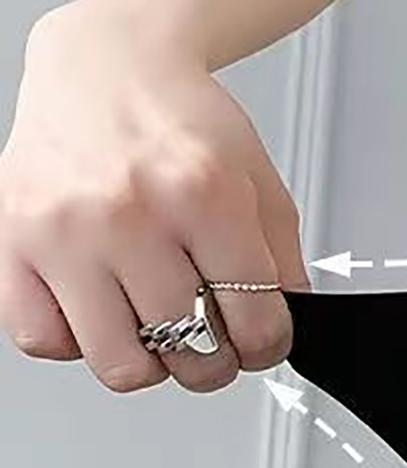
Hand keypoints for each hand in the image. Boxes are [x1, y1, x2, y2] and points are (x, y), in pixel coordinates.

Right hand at [0, 1, 310, 394]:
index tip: (259, 337)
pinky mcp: (11, 241)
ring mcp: (63, 231)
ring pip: (121, 365)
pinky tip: (99, 306)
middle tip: (208, 333)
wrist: (104, 67)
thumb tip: (282, 336)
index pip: (256, 327)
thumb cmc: (177, 123)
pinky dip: (75, 338)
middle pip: (192, 355)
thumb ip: (284, 267)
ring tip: (153, 320)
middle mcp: (127, 212)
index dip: (267, 345)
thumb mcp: (260, 186)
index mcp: (201, 195)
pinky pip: (44, 339)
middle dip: (213, 358)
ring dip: (148, 359)